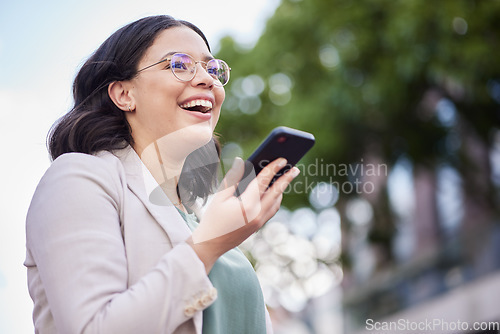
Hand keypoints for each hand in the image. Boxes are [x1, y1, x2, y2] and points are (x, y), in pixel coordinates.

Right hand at [187, 157, 299, 271]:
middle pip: (276, 193)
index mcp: (247, 205)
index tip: (282, 160)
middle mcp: (257, 214)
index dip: (273, 169)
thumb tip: (240, 160)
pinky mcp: (258, 226)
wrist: (211, 245)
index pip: (264, 182)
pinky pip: (272, 210)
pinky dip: (275, 199)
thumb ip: (232, 178)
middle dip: (286, 179)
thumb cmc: (212, 219)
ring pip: (276, 203)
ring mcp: (259, 222)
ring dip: (281, 190)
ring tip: (285, 178)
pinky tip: (273, 192)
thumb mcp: (219, 196)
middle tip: (295, 168)